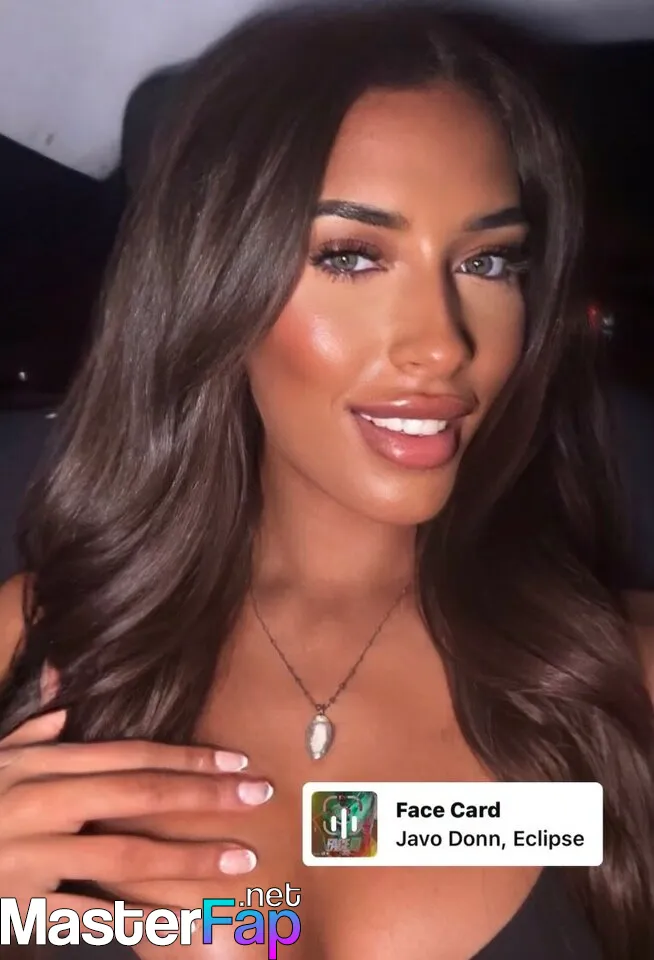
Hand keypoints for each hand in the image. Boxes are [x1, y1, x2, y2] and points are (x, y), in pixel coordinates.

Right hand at [0, 709, 272, 949]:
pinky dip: (134, 919)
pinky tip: (180, 920)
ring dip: (190, 859)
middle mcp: (40, 804)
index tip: (235, 761)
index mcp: (41, 766)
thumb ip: (32, 730)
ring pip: (125, 857)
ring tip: (239, 862)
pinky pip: (87, 916)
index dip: (187, 758)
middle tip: (257, 796)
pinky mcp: (18, 906)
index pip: (129, 756)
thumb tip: (66, 697)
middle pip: (139, 796)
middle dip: (205, 796)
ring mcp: (30, 857)